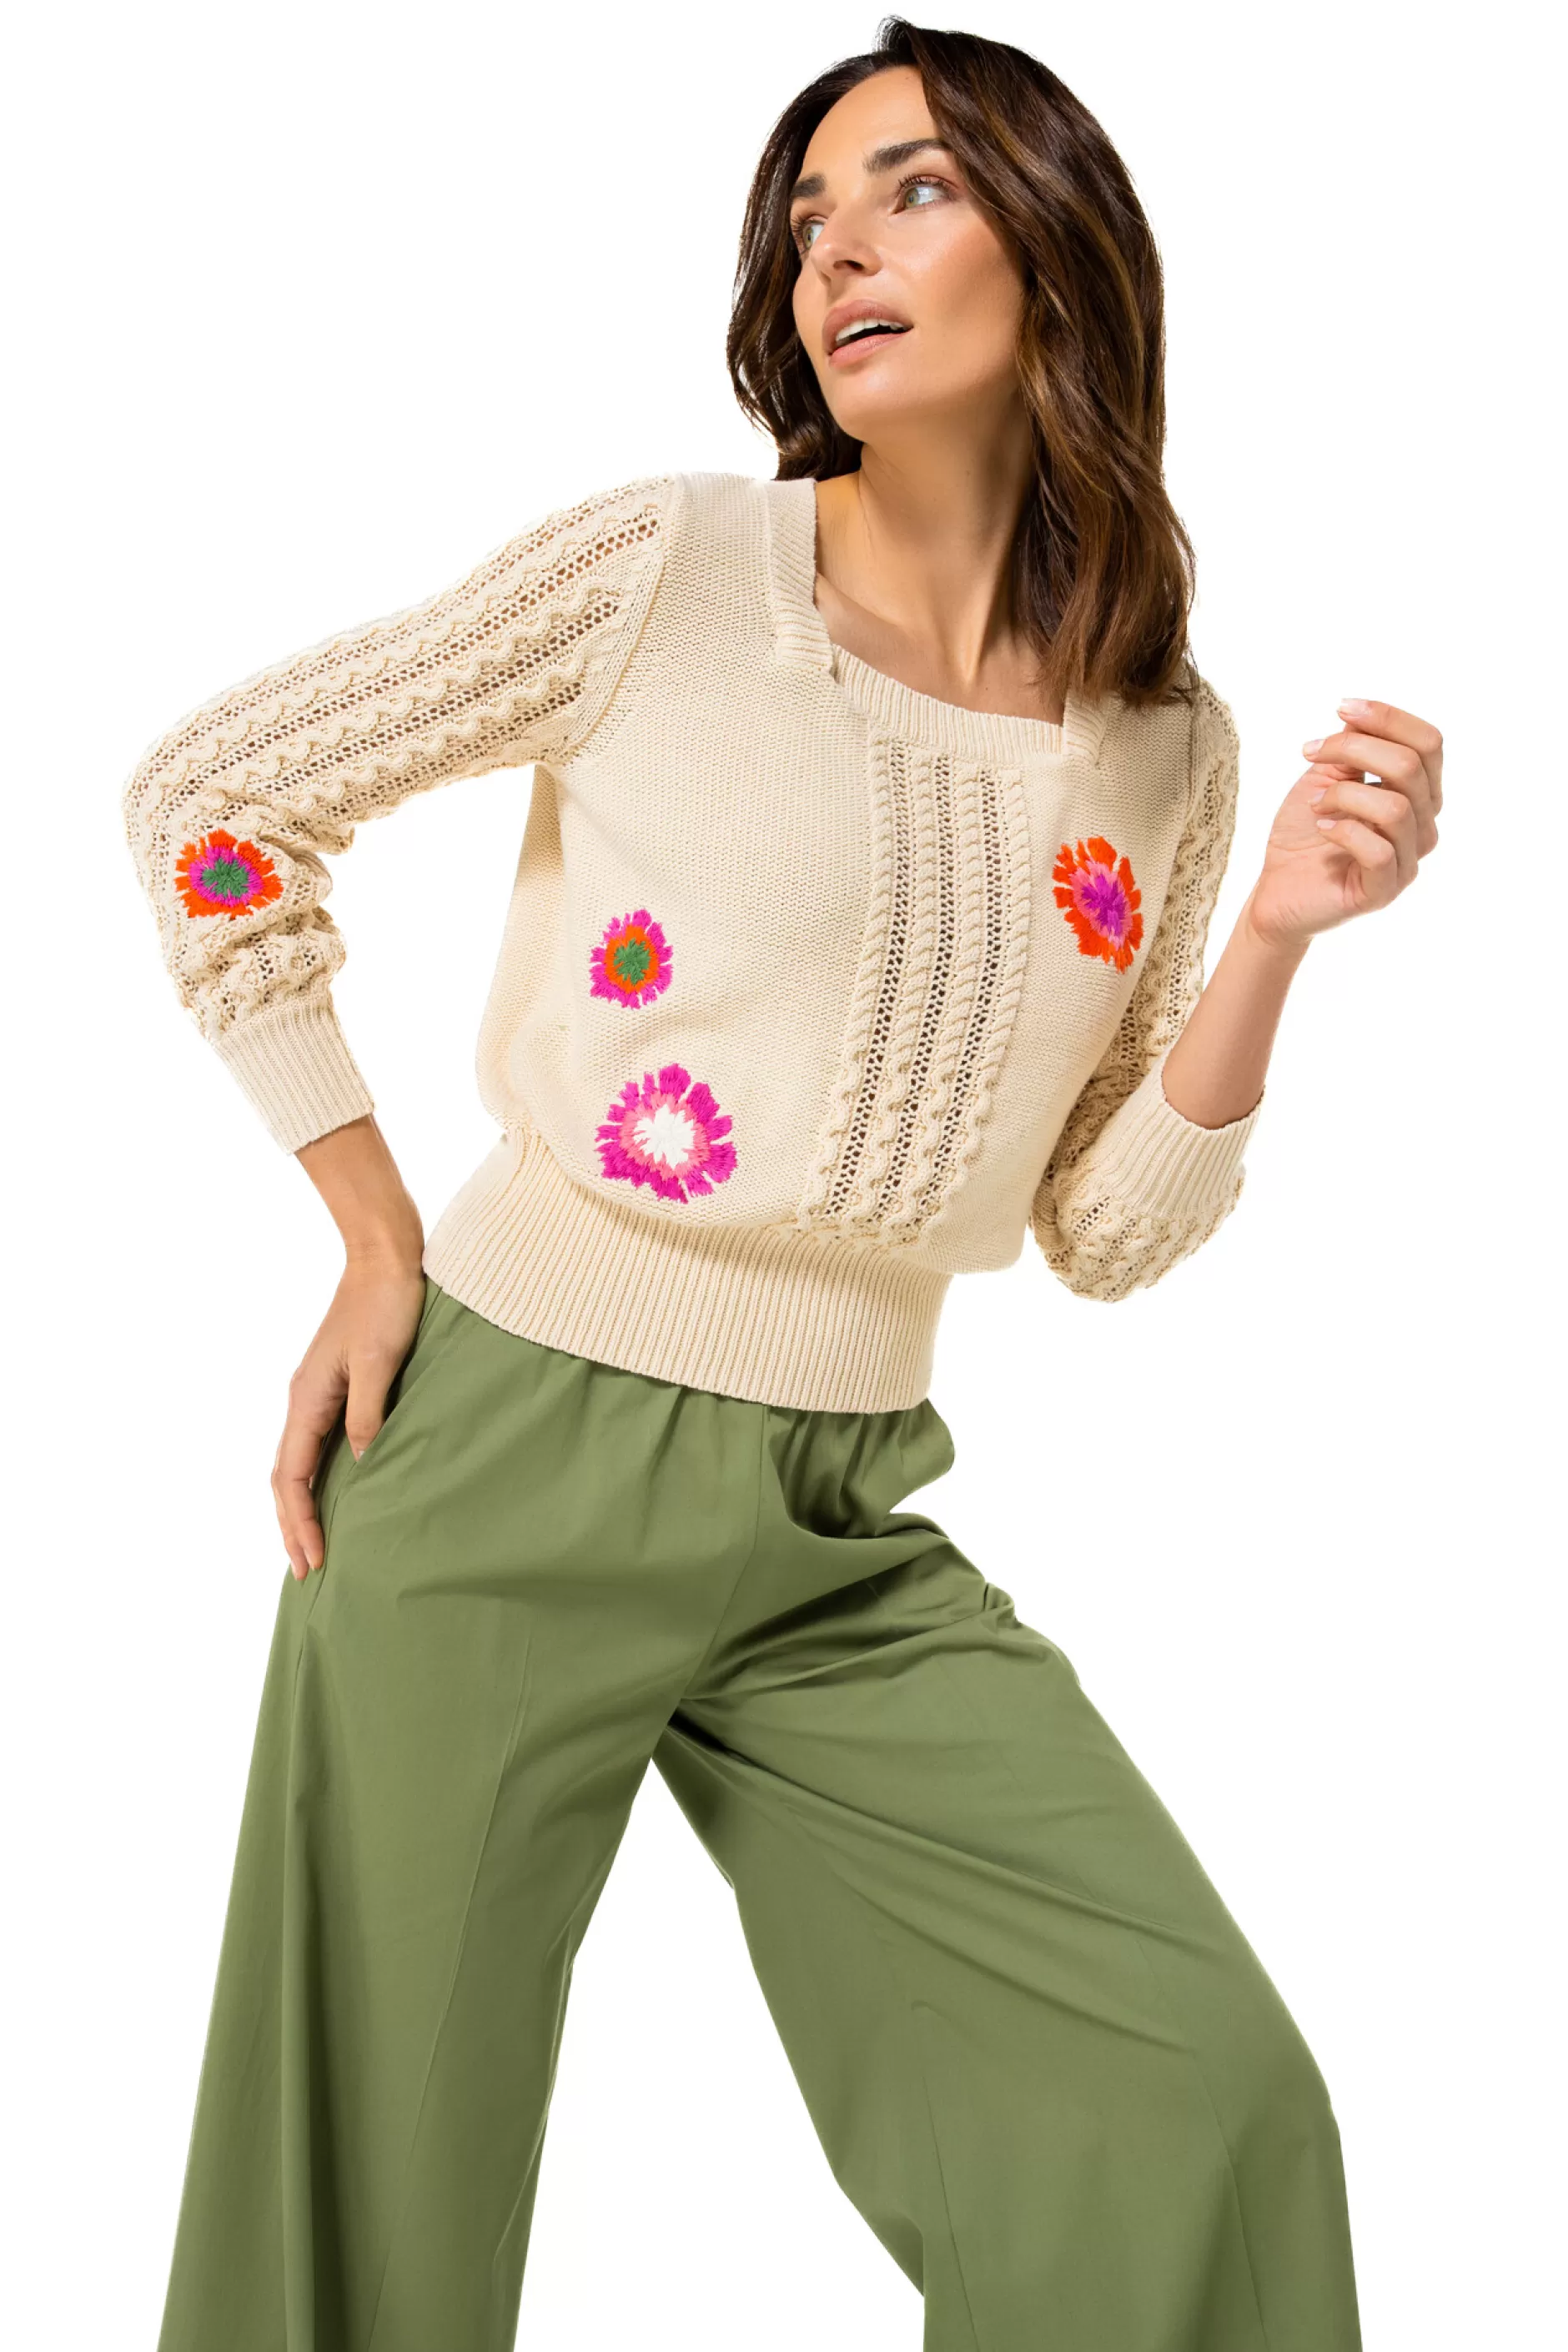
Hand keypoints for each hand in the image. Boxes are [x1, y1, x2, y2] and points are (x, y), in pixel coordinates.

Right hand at [273, 1249, 425, 1580]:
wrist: (385, 1258)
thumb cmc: (386, 1305)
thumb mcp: (381, 1364)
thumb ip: (369, 1416)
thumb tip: (360, 1468)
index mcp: (307, 1400)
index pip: (291, 1478)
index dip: (300, 1523)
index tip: (314, 1560)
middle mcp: (304, 1401)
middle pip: (286, 1479)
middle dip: (294, 1527)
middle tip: (309, 1571)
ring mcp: (318, 1394)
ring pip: (300, 1464)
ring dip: (304, 1507)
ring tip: (315, 1546)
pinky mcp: (337, 1387)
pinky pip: (318, 1445)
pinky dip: (320, 1478)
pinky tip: (339, 1493)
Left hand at [1244, 696, 1442, 954]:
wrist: (1276, 888)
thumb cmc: (1305, 832)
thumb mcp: (1325, 777)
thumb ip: (1351, 747)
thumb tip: (1359, 713)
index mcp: (1418, 794)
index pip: (1428, 743)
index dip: (1388, 717)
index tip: (1340, 708)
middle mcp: (1423, 825)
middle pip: (1412, 766)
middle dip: (1355, 748)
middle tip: (1310, 753)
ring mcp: (1408, 861)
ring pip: (1397, 808)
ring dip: (1343, 795)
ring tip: (1315, 804)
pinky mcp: (1384, 891)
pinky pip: (1379, 850)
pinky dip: (1344, 831)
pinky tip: (1322, 828)